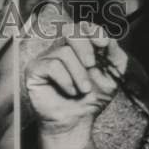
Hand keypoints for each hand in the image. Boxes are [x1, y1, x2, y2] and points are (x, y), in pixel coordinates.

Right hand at [24, 21, 126, 148]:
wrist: (77, 121)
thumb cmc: (92, 98)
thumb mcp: (112, 75)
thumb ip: (113, 54)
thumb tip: (108, 37)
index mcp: (78, 47)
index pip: (83, 27)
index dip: (93, 30)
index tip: (104, 44)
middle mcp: (60, 49)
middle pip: (71, 31)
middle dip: (85, 48)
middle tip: (92, 66)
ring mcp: (45, 59)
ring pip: (63, 52)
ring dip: (78, 74)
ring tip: (82, 90)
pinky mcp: (34, 70)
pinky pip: (52, 66)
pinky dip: (65, 80)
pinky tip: (69, 91)